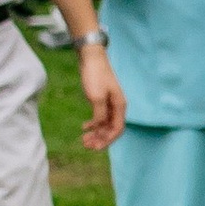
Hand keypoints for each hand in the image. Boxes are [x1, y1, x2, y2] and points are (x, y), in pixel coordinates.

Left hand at [77, 36, 123, 150]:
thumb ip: (99, 114)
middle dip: (100, 139)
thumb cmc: (95, 76)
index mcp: (120, 106)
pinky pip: (100, 116)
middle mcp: (117, 106)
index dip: (107, 140)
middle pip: (111, 129)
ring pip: (104, 124)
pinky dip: (93, 124)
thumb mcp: (96, 97)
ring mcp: (109, 103)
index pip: (117, 129)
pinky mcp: (101, 99)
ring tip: (84, 140)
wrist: (91, 58)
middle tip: (86, 146)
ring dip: (96, 133)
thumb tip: (99, 127)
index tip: (95, 147)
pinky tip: (84, 127)